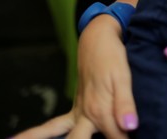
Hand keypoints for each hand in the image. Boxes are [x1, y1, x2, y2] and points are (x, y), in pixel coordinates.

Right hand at [11, 15, 137, 138]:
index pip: (117, 138)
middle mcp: (86, 114)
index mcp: (100, 109)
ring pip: (55, 135)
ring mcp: (78, 113)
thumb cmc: (113, 57)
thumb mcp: (123, 77)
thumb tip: (131, 126)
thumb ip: (125, 104)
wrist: (97, 38)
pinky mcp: (75, 110)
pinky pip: (51, 126)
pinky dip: (35, 134)